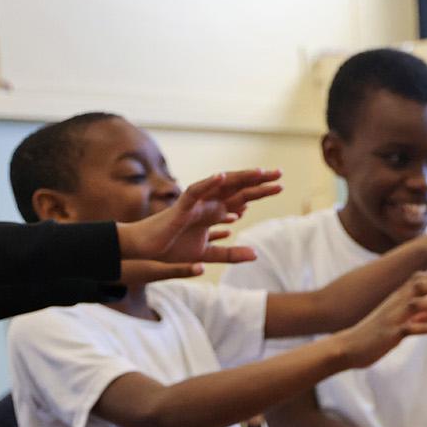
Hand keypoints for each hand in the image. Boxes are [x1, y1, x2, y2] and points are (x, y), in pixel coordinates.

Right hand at [118, 168, 283, 265]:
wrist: (146, 251)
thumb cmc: (172, 248)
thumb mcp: (208, 254)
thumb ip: (231, 254)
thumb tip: (256, 254)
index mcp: (214, 212)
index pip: (241, 198)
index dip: (260, 191)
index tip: (280, 186)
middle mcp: (207, 203)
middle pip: (236, 188)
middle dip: (257, 181)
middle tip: (279, 172)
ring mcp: (195, 203)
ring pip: (220, 186)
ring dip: (238, 178)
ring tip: (259, 172)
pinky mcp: (180, 207)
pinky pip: (195, 192)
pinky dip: (208, 184)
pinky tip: (222, 176)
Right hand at [335, 273, 426, 369]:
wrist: (349, 347)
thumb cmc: (375, 335)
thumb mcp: (401, 322)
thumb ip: (423, 316)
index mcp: (396, 299)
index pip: (419, 280)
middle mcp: (394, 304)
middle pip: (419, 286)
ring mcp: (392, 318)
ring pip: (416, 304)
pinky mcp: (389, 334)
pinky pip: (409, 329)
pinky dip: (425, 327)